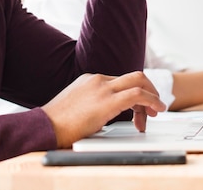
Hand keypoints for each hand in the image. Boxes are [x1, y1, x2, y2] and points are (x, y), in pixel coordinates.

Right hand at [42, 71, 166, 147]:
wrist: (45, 126)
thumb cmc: (58, 123)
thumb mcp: (77, 106)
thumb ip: (92, 104)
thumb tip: (102, 115)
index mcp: (90, 80)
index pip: (121, 81)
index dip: (135, 94)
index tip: (138, 110)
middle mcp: (98, 80)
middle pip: (134, 76)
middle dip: (149, 89)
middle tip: (154, 106)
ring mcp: (102, 88)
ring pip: (138, 82)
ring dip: (152, 96)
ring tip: (156, 111)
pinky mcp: (107, 101)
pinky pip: (137, 95)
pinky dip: (151, 100)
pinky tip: (156, 108)